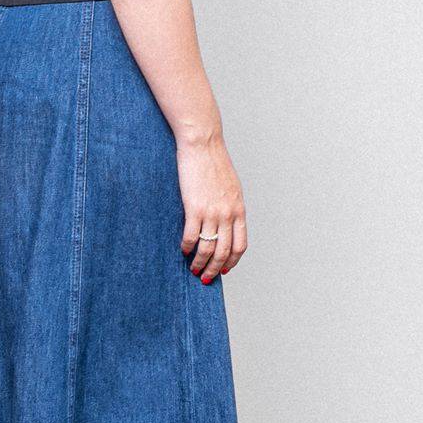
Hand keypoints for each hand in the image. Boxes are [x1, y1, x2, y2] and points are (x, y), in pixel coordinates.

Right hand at [177, 137, 246, 283]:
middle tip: (205, 277)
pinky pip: (191, 236)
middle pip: (224, 252)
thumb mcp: (231, 188)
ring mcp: (212, 212)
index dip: (232, 261)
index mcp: (239, 210)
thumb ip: (230, 207)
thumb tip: (227, 223)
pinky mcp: (194, 208)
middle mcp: (228, 214)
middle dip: (215, 269)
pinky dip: (187, 247)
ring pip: (208, 249)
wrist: (204, 145)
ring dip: (200, 263)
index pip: (240, 245)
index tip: (225, 270)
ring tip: (193, 268)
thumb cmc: (215, 164)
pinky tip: (183, 250)